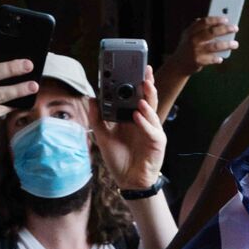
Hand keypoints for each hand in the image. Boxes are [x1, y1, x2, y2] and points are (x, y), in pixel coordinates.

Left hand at [92, 66, 166, 190]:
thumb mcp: (103, 136)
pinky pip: (152, 131)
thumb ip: (97, 118)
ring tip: (141, 92)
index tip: (132, 67)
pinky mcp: (157, 142)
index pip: (136, 95)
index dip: (136, 82)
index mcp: (132, 117)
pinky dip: (145, 123)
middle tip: (145, 71)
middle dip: (148, 84)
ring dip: (147, 101)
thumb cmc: (119, 159)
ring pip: (153, 111)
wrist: (128, 180)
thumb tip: (91, 98)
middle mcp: (144, 121)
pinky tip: (137, 116)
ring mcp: (152, 131)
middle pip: (148, 99)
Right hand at [166, 17, 238, 76]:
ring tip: (235, 44)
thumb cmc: (188, 47)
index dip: (216, 19)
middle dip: (225, 29)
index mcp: (190, 31)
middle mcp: (192, 39)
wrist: (178, 64)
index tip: (226, 19)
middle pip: (211, 32)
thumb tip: (219, 23)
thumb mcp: (190, 35)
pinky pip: (211, 59)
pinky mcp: (198, 61)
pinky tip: (221, 58)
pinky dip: (217, 59)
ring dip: (227, 44)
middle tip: (235, 28)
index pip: (204, 22)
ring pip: (214, 46)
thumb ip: (200, 28)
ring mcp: (195, 51)